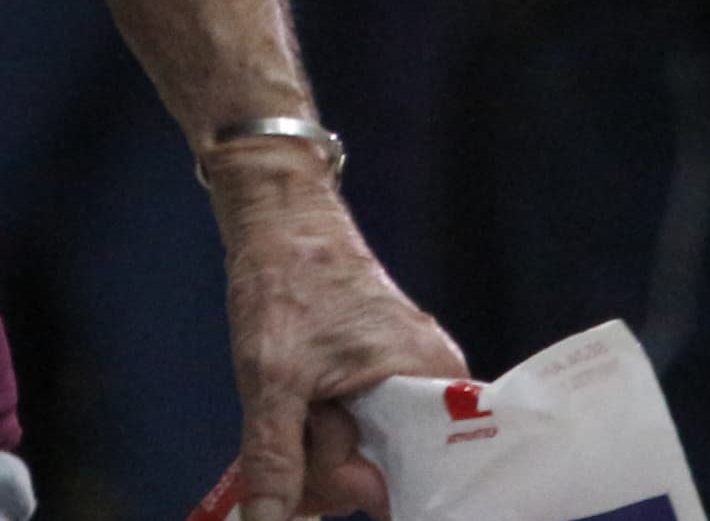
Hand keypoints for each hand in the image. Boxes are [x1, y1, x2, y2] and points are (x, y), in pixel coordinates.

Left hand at [209, 156, 468, 520]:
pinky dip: (322, 436)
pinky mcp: (378, 385)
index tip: (338, 473)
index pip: (437, 475)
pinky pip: (358, 434)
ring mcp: (405, 387)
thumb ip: (279, 458)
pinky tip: (299, 414)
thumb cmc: (284, 283)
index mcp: (435, 382)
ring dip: (321, 450)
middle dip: (338, 468)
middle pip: (395, 473)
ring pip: (368, 457)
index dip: (380, 489)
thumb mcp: (272, 378)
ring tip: (298, 398)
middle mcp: (434, 388)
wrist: (277, 220)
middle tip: (304, 418)